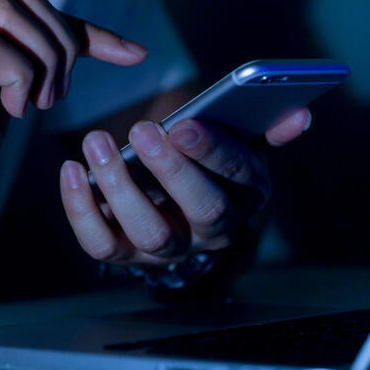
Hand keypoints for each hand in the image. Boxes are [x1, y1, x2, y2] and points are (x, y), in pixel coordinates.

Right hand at [0, 0, 147, 255]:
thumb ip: (9, 94)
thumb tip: (48, 81)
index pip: (30, 11)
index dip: (89, 30)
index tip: (133, 55)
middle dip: (62, 41)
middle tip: (54, 101)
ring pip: (9, 11)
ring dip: (44, 60)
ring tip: (35, 108)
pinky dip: (20, 78)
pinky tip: (13, 115)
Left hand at [60, 108, 311, 265]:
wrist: (179, 211)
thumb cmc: (208, 165)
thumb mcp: (242, 144)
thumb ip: (265, 128)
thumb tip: (299, 114)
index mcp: (245, 195)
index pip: (237, 176)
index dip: (212, 150)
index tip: (185, 124)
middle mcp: (211, 230)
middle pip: (200, 208)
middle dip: (171, 170)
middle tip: (141, 131)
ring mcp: (167, 247)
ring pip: (148, 230)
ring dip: (118, 186)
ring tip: (94, 142)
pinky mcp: (126, 255)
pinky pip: (101, 244)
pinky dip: (80, 210)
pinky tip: (70, 170)